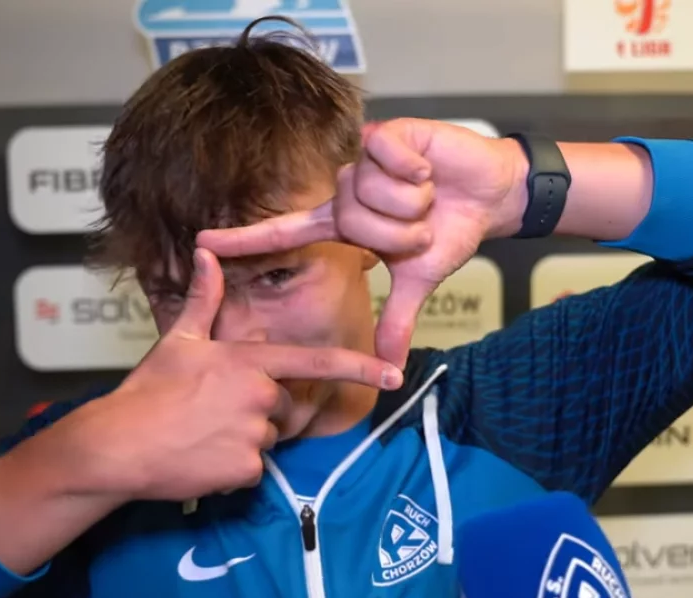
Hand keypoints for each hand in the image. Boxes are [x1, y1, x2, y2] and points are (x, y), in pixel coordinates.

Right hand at [73, 248, 402, 502]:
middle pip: (283, 408)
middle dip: (257, 412)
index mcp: (248, 361)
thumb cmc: (147, 391)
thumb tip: (207, 253)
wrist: (117, 445)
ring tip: (200, 435)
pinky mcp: (246, 470)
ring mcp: (255, 434)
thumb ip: (204, 298)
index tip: (394, 374)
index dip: (360, 366)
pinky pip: (253, 471)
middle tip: (210, 413)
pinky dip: (231, 470)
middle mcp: (259, 395)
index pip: (316, 361)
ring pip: (267, 440)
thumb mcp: (178, 340)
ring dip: (242, 441)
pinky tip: (200, 459)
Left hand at [197, 118, 527, 367]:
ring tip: (428, 195)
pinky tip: (429, 168)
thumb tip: (389, 369)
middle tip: (422, 225)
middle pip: (351, 222)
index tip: (202, 244)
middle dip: (398, 233)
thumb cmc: (450, 231)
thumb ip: (396, 319)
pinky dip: (418, 172)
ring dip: (412, 205)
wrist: (490, 196)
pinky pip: (389, 160)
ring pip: (372, 195)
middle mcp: (344, 190)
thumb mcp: (419, 280)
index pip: (283, 233)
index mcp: (342, 224)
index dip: (243, 239)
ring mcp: (363, 160)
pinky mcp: (386, 134)